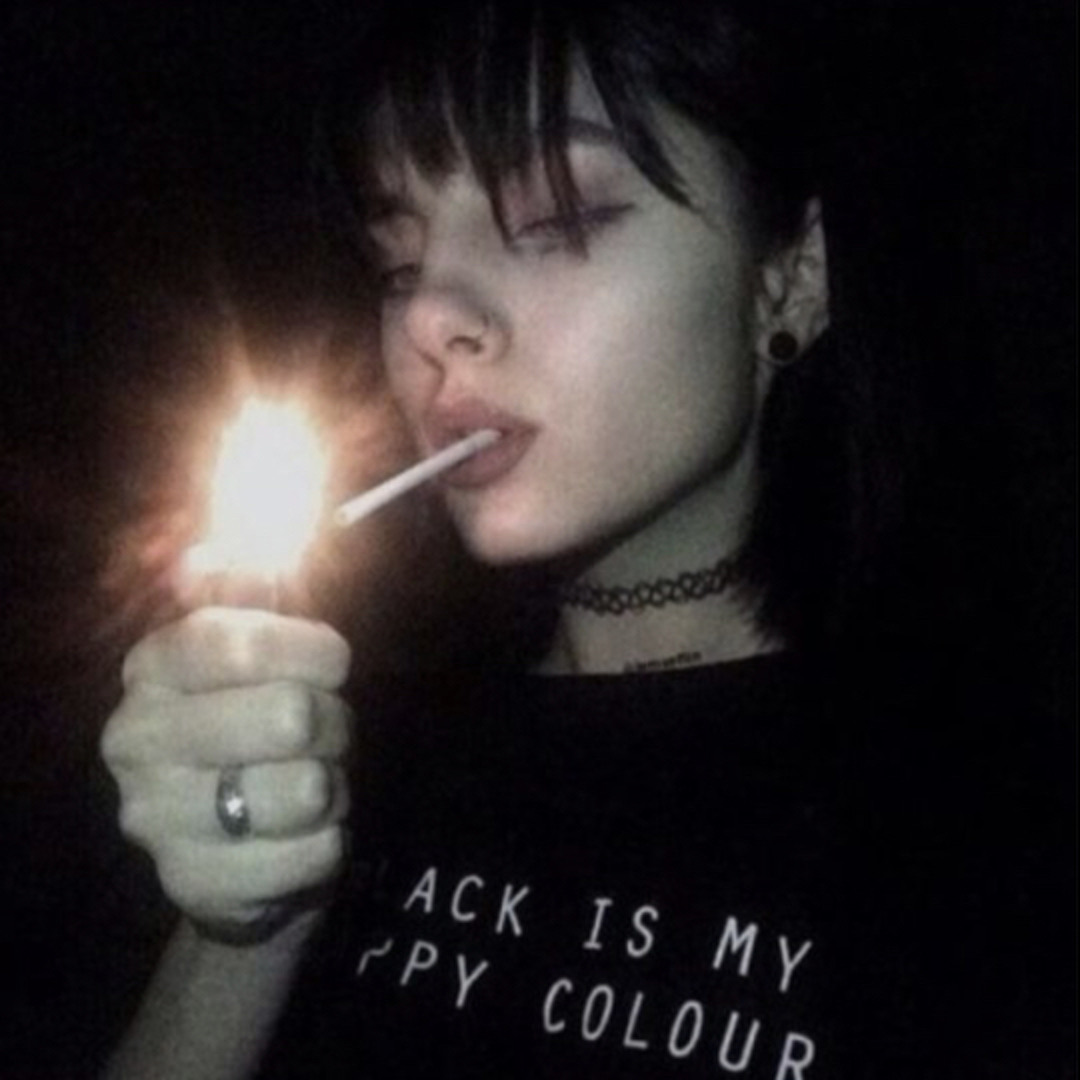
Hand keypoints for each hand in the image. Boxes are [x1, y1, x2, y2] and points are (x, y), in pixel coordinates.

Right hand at [101, 607, 352, 941]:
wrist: (240, 847)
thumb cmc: (261, 729)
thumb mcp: (261, 653)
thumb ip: (248, 593)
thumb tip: (223, 550)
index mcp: (150, 670)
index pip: (228, 641)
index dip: (304, 648)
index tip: (336, 663)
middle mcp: (135, 742)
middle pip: (285, 716)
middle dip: (331, 722)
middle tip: (322, 732)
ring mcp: (156, 820)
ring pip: (305, 788)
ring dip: (332, 784)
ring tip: (311, 784)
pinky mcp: (196, 886)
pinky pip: (315, 852)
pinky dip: (331, 841)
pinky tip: (305, 835)